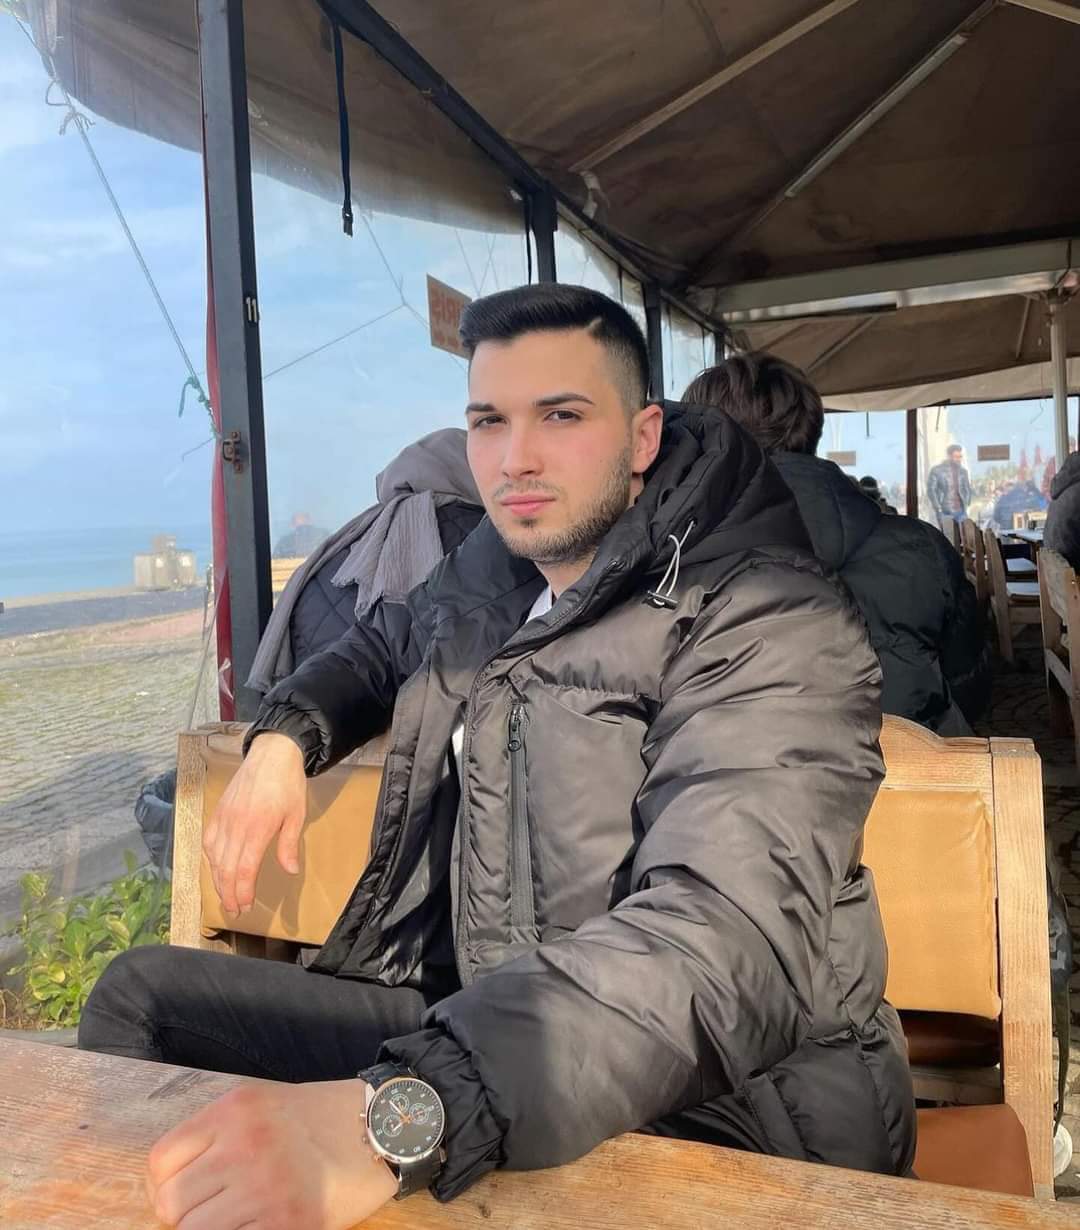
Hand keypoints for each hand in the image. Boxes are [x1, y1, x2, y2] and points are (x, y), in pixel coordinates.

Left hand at [146, 1079, 397, 1229]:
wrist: (380, 1129)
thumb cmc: (316, 1119)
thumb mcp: (259, 1104)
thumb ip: (214, 1135)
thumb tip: (169, 1189)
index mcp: (234, 1110)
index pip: (160, 1164)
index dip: (166, 1187)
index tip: (188, 1193)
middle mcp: (245, 1145)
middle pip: (172, 1205)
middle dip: (188, 1215)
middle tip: (217, 1210)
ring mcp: (266, 1186)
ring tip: (239, 1219)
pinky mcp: (290, 1222)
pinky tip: (260, 1223)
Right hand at [202, 732, 306, 916]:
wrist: (272, 753)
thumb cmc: (288, 784)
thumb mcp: (296, 815)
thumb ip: (288, 845)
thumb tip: (290, 870)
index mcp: (257, 828)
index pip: (244, 868)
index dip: (242, 890)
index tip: (245, 905)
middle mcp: (236, 825)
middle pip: (226, 868)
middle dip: (228, 892)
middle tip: (234, 910)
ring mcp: (224, 817)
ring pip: (214, 857)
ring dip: (218, 879)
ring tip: (225, 895)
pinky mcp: (218, 811)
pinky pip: (208, 841)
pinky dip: (210, 859)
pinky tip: (216, 868)